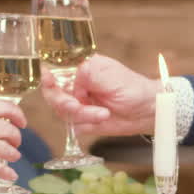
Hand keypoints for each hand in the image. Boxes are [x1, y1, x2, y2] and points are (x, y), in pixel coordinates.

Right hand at [0, 98, 26, 180]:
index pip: (8, 107)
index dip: (19, 115)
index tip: (22, 122)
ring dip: (13, 155)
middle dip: (16, 139)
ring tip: (12, 157)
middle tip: (14, 143)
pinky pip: (2, 169)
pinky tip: (11, 175)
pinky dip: (8, 174)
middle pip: (12, 131)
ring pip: (10, 151)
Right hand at [39, 54, 160, 135]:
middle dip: (63, 102)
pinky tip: (103, 118)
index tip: (48, 81)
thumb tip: (69, 78)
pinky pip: (73, 125)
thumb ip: (86, 73)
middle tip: (77, 105)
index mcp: (80, 68)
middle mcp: (76, 85)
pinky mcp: (83, 120)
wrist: (147, 110)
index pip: (53, 69)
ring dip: (82, 114)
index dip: (46, 76)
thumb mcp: (108, 74)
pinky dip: (87, 123)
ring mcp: (78, 103)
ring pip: (62, 111)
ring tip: (103, 113)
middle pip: (52, 93)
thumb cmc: (132, 87)